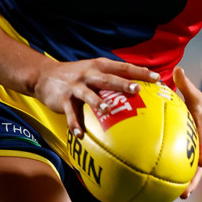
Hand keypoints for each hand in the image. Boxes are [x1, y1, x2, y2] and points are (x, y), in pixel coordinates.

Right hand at [34, 57, 159, 136]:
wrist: (44, 76)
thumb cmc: (77, 76)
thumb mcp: (93, 70)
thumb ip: (112, 77)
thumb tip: (139, 86)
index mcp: (99, 66)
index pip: (123, 67)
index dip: (140, 72)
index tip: (157, 78)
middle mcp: (89, 74)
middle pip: (108, 78)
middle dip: (122, 83)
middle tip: (136, 89)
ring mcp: (76, 86)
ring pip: (89, 94)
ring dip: (98, 102)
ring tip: (108, 110)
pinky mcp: (64, 99)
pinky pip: (71, 113)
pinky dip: (75, 124)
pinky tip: (80, 135)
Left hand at [173, 66, 201, 198]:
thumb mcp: (195, 94)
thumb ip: (185, 83)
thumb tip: (177, 69)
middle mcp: (201, 149)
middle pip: (198, 169)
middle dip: (193, 181)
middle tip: (184, 194)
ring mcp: (196, 156)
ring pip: (190, 175)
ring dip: (183, 186)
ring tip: (173, 199)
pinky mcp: (189, 159)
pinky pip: (181, 170)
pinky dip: (173, 179)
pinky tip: (158, 187)